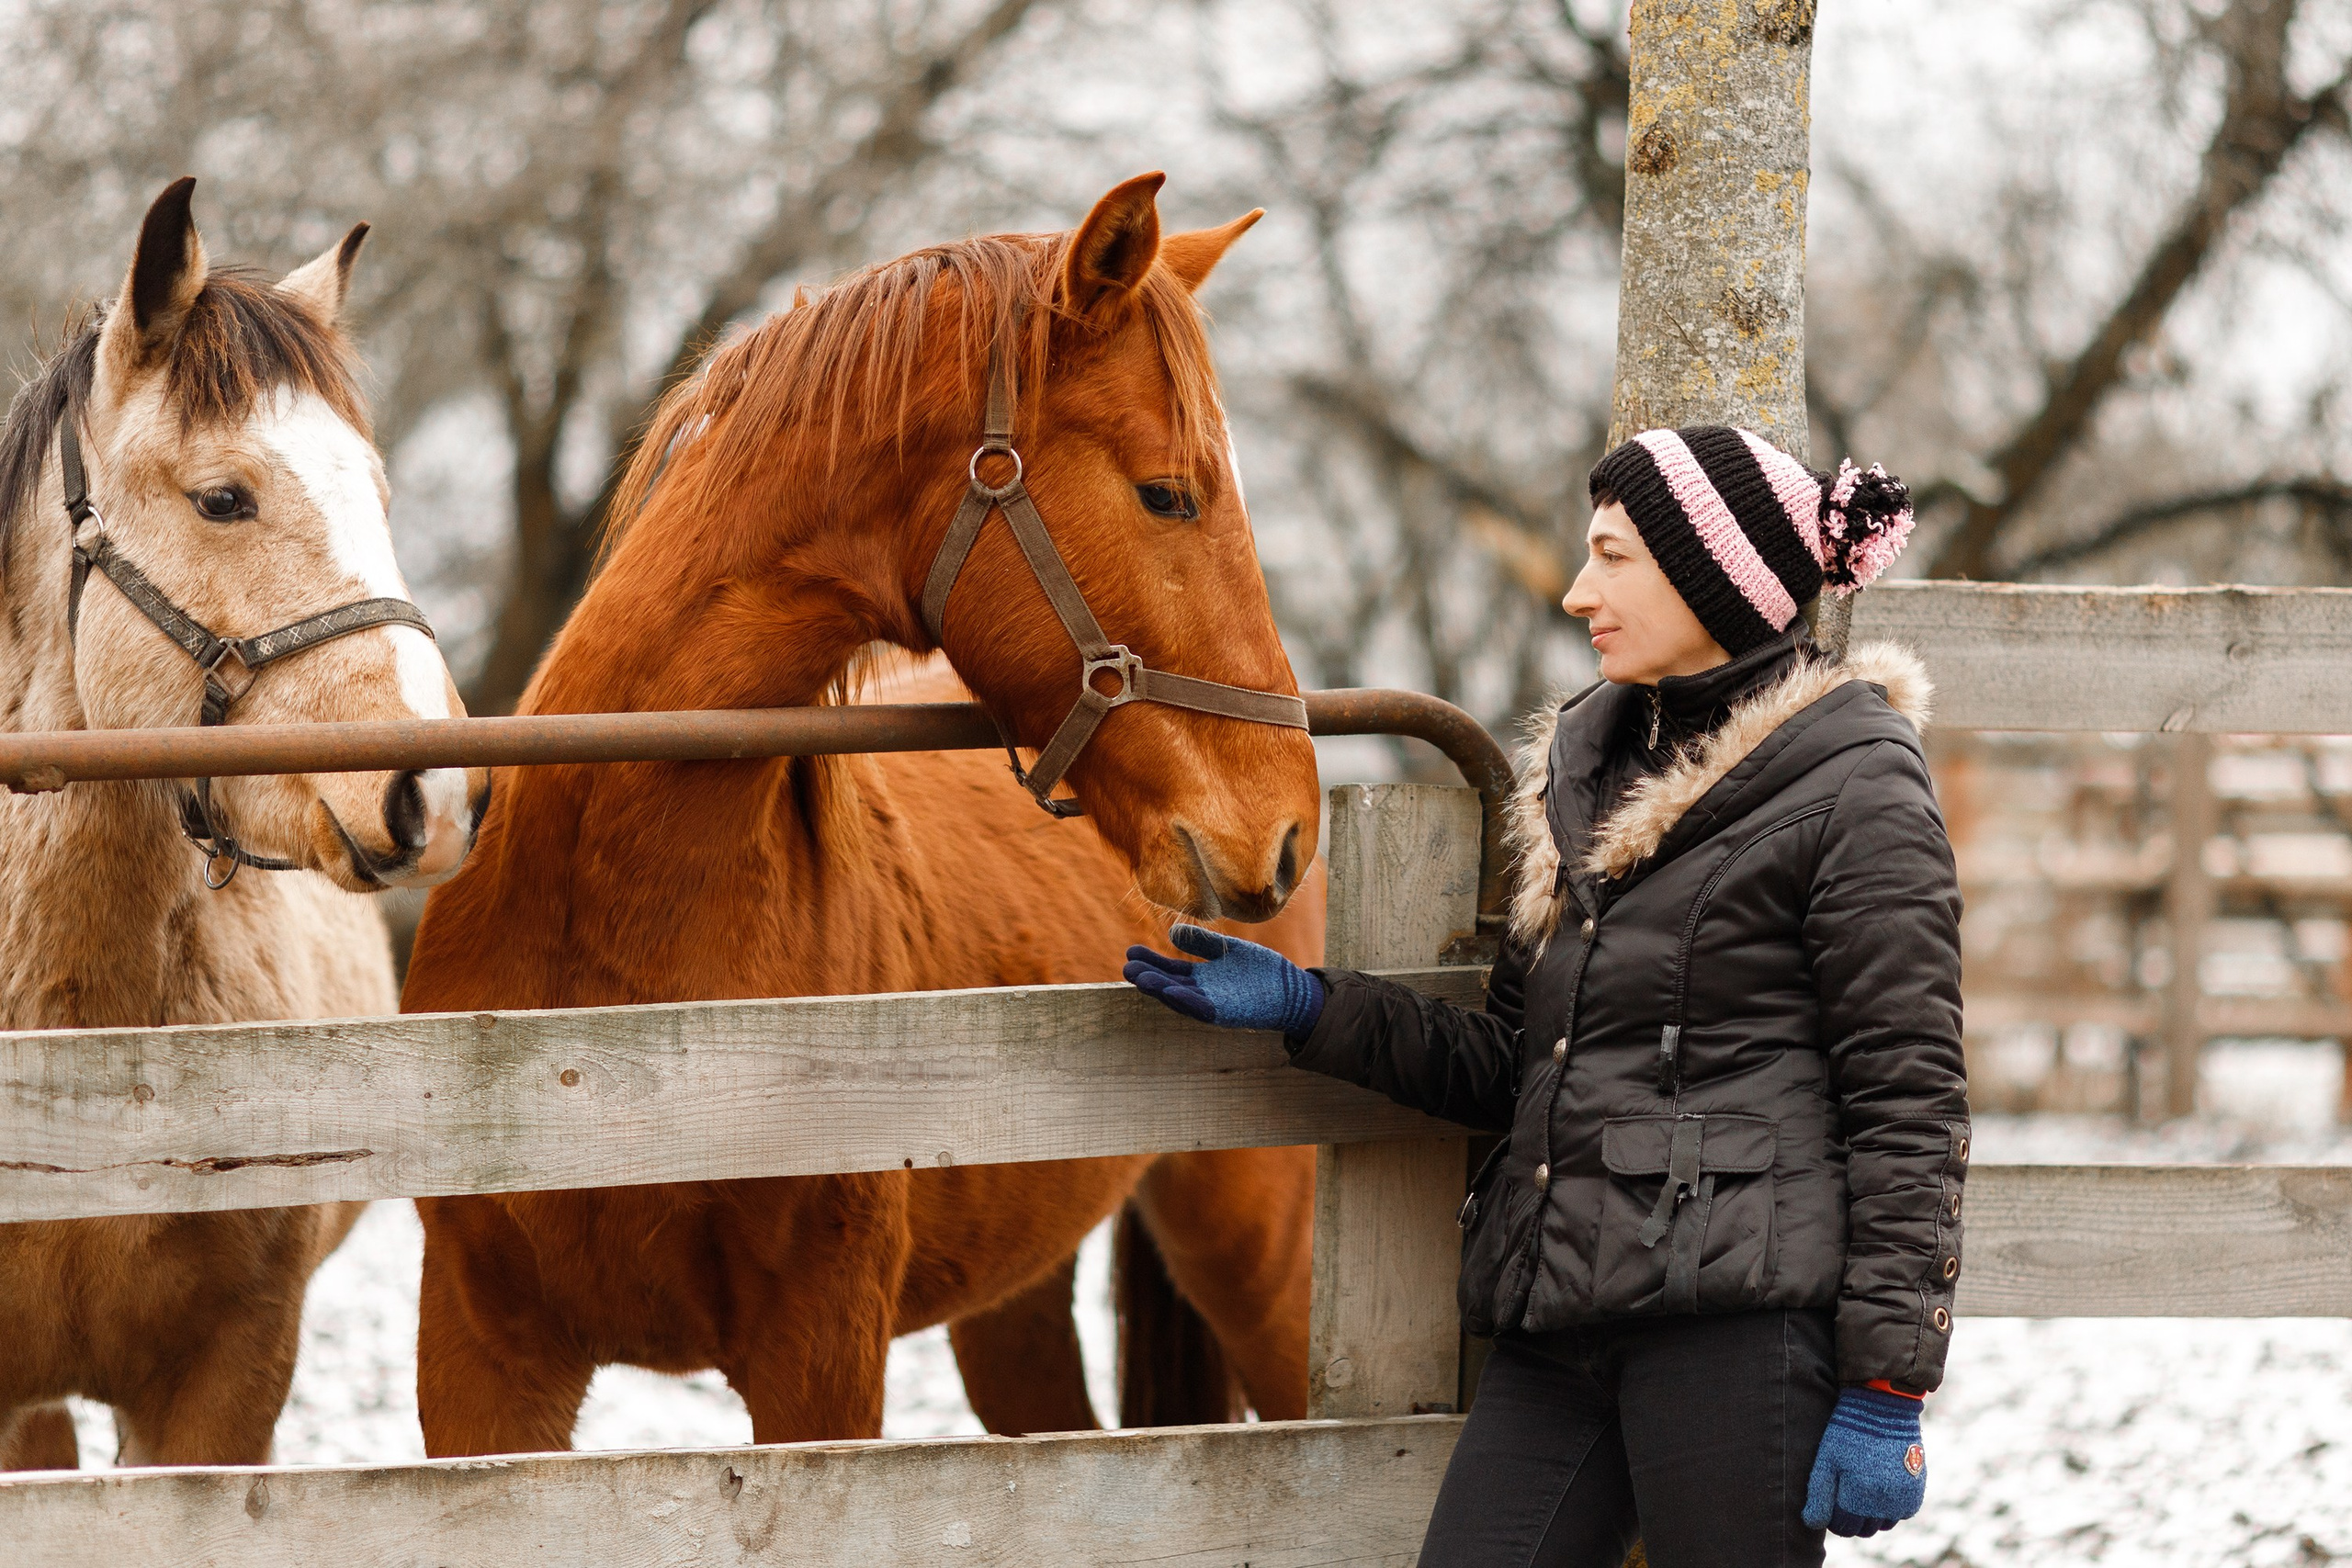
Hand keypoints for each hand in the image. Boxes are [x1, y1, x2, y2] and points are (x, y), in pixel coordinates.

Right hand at [1123, 924, 1324, 1035]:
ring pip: (1181, 998)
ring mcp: (1214, 1005)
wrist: (1294, 991)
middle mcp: (1204, 993)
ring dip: (1160, 989)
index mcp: (1203, 979)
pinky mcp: (1228, 1014)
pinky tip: (1170, 991)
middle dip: (1148, 977)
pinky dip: (1185, 1001)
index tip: (1130, 952)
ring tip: (1139, 978)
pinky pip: (1202, 1008)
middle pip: (1170, 985)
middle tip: (1126, 967)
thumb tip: (1172, 932)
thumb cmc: (1263, 973)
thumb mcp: (1230, 951)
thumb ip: (1203, 943)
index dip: (1151, 963)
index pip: (1171, 970)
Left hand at [1803, 1386, 1927, 1537]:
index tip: (1830, 1504)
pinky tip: (1881, 1488)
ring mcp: (1903, 1497)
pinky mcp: (1917, 1490)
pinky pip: (1903, 1513)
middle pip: (1864, 1529)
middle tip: (1845, 1496)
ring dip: (1872, 1515)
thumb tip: (1812, 1523)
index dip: (1833, 1518)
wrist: (1883, 1408)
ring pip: (1884, 1524)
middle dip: (1852, 1519)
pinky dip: (1892, 1508)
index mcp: (1858, 1495)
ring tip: (1862, 1491)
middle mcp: (1884, 1502)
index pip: (1843, 1527)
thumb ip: (1819, 1495)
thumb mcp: (1826, 1460)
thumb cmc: (1847, 1433)